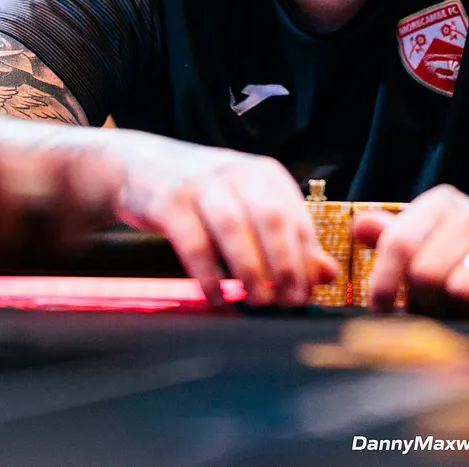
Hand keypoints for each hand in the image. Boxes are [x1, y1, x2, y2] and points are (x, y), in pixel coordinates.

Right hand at [115, 137, 337, 306]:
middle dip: (285, 266)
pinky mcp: (169, 203)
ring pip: (234, 229)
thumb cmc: (203, 193)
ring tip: (258, 302)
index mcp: (264, 175)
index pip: (297, 219)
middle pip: (272, 221)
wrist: (140, 165)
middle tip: (288, 302)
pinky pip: (194, 244)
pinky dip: (209, 276)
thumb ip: (288, 238)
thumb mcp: (249, 206)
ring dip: (250, 270)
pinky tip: (217, 299)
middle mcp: (236, 173)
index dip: (306, 261)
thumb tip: (327, 274)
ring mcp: (200, 185)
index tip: (308, 294)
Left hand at [353, 185, 468, 315]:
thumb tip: (357, 227)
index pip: (398, 242)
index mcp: (439, 204)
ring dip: (457, 311)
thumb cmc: (466, 258)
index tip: (380, 310)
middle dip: (423, 302)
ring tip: (463, 310)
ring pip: (460, 288)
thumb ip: (392, 238)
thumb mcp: (428, 242)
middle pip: (425, 271)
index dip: (383, 281)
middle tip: (433, 312)